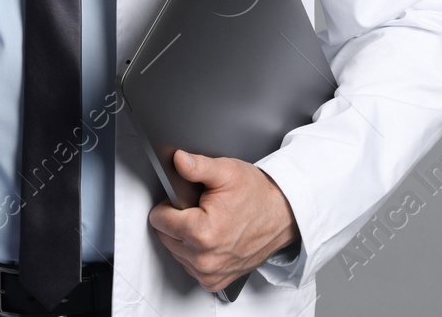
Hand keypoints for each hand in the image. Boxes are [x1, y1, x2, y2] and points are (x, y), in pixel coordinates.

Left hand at [147, 149, 299, 292]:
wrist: (283, 215)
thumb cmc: (258, 196)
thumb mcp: (227, 171)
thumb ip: (197, 166)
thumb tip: (179, 160)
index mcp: (203, 233)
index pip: (158, 219)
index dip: (169, 204)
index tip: (186, 200)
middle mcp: (205, 259)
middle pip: (165, 236)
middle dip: (178, 220)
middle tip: (201, 209)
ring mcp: (210, 273)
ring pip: (175, 252)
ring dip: (185, 238)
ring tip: (208, 222)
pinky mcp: (216, 282)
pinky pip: (190, 267)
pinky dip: (195, 253)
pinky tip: (211, 239)